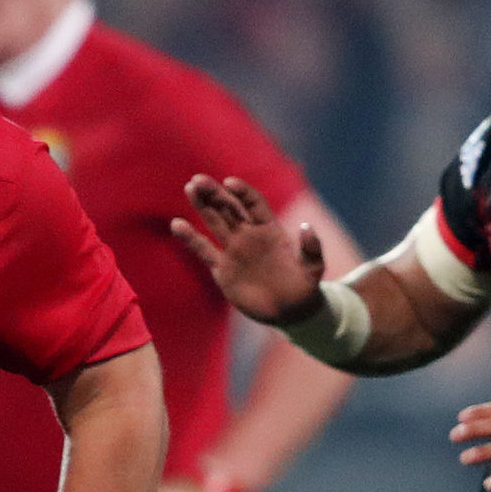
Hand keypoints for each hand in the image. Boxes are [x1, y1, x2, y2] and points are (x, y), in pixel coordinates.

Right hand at [170, 176, 328, 326]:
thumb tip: (305, 227)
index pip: (253, 204)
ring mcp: (234, 250)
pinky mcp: (222, 268)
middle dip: (214, 193)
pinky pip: (203, 250)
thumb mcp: (313, 267)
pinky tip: (177, 225)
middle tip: (197, 180)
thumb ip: (311, 248)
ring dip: (202, 206)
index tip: (229, 183)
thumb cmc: (304, 287)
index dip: (242, 192)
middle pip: (229, 208)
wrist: (288, 311)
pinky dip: (190, 238)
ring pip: (214, 222)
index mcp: (271, 230)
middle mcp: (249, 235)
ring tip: (189, 188)